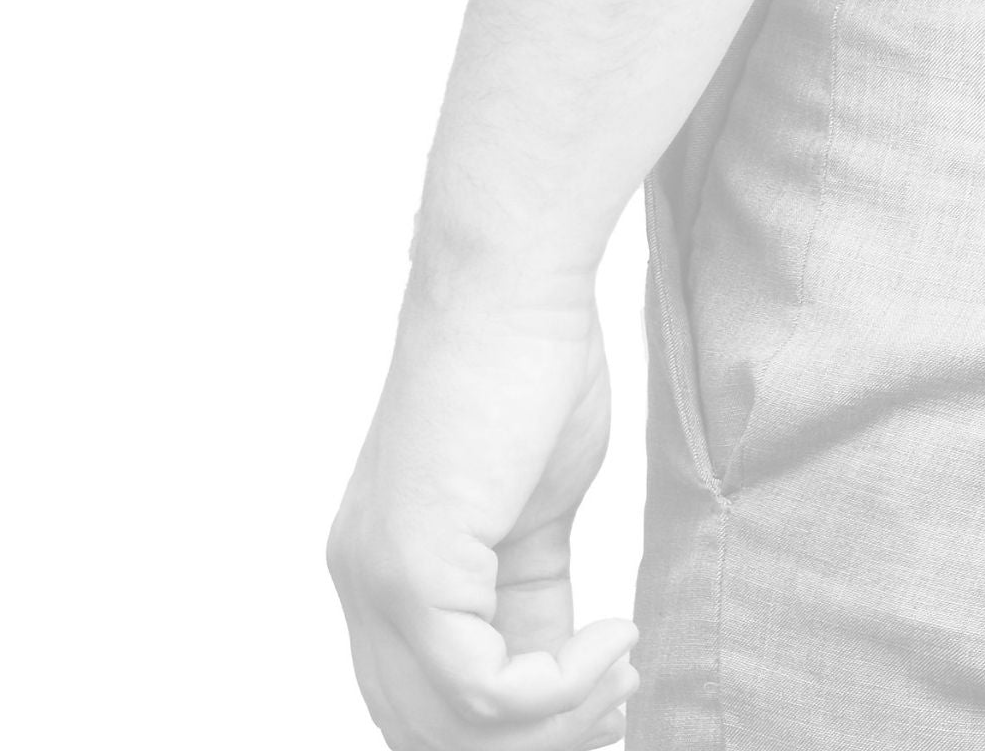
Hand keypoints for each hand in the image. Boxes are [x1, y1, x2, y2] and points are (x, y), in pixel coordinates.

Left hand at [330, 282, 637, 750]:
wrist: (512, 279)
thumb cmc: (530, 364)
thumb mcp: (533, 510)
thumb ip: (528, 598)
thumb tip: (563, 673)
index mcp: (382, 571)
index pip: (424, 703)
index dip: (515, 726)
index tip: (602, 694)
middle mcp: (362, 588)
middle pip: (431, 733)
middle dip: (538, 739)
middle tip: (617, 701)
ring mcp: (380, 583)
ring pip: (454, 728)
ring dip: (557, 719)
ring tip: (621, 669)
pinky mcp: (415, 571)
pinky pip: (482, 688)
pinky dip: (559, 684)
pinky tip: (613, 638)